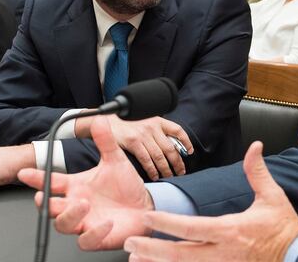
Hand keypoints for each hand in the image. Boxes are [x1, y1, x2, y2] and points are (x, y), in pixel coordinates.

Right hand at [18, 116, 153, 250]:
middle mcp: (76, 205)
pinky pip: (87, 240)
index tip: (24, 173)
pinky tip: (105, 222)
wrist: (145, 205)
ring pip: (63, 225)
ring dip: (69, 215)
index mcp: (76, 186)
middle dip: (45, 203)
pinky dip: (94, 233)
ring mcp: (85, 222)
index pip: (50, 182)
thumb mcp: (115, 160)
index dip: (36, 178)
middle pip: (50, 207)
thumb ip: (105, 141)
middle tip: (45, 197)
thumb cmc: (125, 186)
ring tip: (83, 204)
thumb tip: (98, 119)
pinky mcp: (98, 237)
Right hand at [75, 115, 193, 180]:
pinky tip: (155, 176)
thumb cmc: (127, 125)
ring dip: (166, 169)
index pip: (178, 130)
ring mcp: (143, 134)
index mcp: (158, 121)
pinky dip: (152, 170)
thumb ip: (157, 132)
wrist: (107, 121)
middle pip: (170, 148)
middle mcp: (152, 127)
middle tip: (181, 172)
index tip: (190, 151)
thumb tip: (171, 148)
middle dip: (177, 162)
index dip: (186, 141)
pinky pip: (147, 159)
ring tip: (170, 176)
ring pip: (160, 156)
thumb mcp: (145, 122)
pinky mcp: (133, 142)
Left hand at [123, 142, 297, 261]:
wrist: (297, 256)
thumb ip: (257, 171)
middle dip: (152, 250)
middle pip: (179, 255)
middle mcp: (222, 253)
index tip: (147, 217)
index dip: (166, 224)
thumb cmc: (283, 227)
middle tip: (129, 243)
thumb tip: (255, 146)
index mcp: (230, 230)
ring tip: (136, 259)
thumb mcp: (272, 196)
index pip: (191, 229)